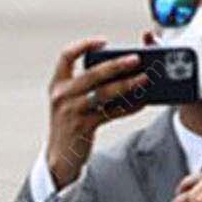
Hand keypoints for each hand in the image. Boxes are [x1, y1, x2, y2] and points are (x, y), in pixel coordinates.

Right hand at [45, 38, 145, 189]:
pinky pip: (110, 113)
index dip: (84, 45)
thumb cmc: (70, 124)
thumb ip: (85, 85)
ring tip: (144, 79)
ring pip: (104, 93)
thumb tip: (120, 69)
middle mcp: (62, 96)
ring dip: (127, 84)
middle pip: (93, 74)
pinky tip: (140, 102)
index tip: (104, 42)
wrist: (60, 159)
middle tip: (136, 58)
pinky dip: (127, 107)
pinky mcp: (82, 127)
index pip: (66, 56)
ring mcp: (71, 112)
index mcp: (57, 84)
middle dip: (117, 65)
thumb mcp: (69, 102)